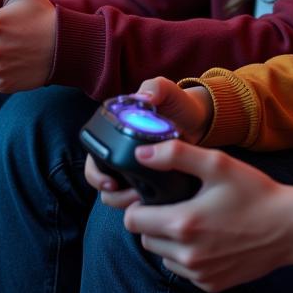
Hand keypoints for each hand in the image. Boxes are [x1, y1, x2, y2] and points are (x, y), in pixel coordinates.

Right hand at [84, 80, 212, 203]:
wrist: (199, 119)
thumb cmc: (178, 103)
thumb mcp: (166, 90)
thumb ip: (154, 88)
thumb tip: (144, 100)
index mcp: (114, 133)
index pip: (93, 159)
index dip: (96, 174)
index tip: (111, 183)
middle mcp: (119, 152)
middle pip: (102, 183)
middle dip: (113, 194)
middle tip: (133, 195)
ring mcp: (133, 168)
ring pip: (116, 196)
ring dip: (126, 201)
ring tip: (145, 199)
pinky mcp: (149, 181)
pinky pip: (136, 199)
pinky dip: (141, 203)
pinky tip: (154, 201)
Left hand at [118, 141, 292, 292]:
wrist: (291, 228)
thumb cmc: (255, 192)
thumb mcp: (218, 164)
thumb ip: (176, 156)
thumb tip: (141, 153)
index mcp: (184, 223)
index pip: (133, 221)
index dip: (139, 205)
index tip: (155, 196)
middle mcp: (187, 255)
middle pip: (145, 239)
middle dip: (154, 221)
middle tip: (178, 205)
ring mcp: (199, 274)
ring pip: (163, 256)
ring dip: (170, 241)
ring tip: (196, 221)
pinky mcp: (211, 285)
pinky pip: (184, 271)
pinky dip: (188, 256)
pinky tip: (210, 239)